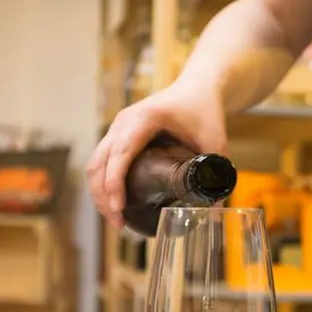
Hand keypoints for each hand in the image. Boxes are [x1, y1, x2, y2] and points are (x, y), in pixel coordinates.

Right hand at [87, 81, 227, 228]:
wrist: (197, 88)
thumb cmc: (205, 110)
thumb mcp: (215, 140)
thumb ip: (216, 171)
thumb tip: (215, 208)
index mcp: (144, 118)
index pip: (121, 154)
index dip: (116, 183)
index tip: (119, 208)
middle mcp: (124, 121)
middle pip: (100, 162)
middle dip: (104, 196)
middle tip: (119, 224)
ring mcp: (118, 127)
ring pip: (96, 163)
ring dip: (100, 193)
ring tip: (116, 220)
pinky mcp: (118, 135)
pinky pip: (101, 160)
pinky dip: (103, 183)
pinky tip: (114, 204)